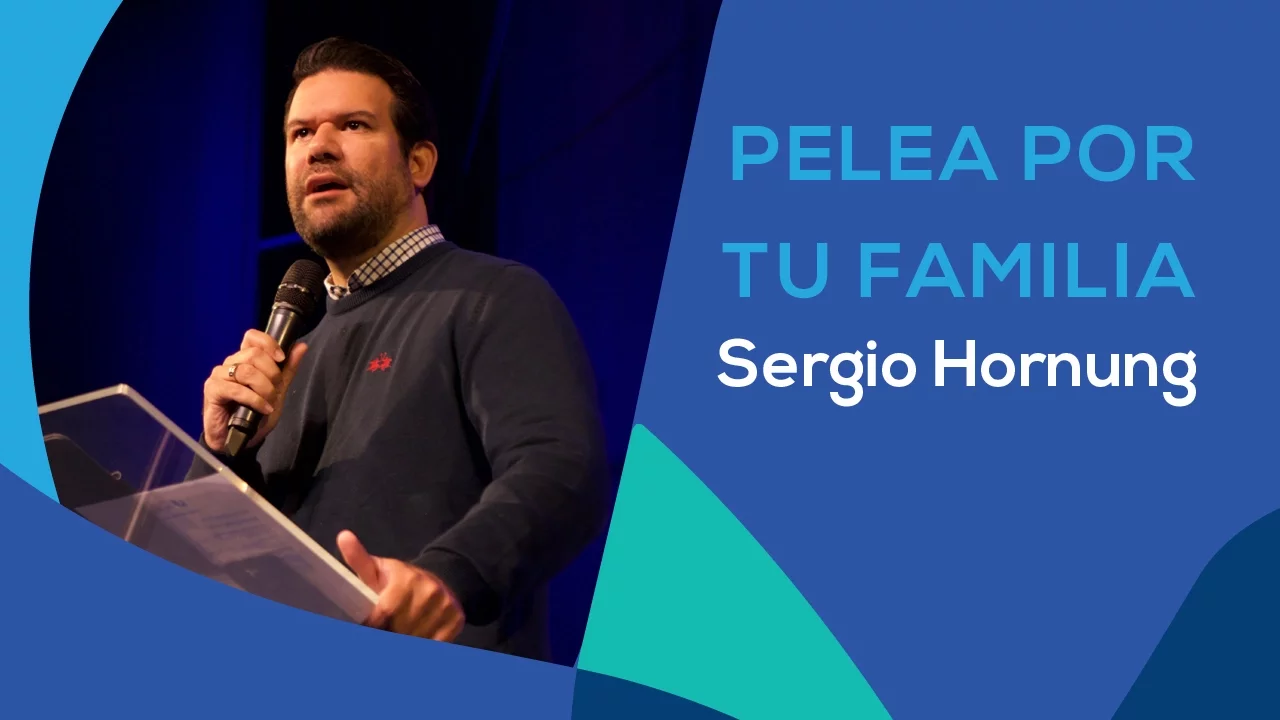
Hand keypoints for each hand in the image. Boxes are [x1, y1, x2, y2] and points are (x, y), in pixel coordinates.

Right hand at [202, 329, 307, 451]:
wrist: (237, 438)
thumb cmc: (254, 413)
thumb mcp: (277, 391)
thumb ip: (288, 369)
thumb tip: (301, 346)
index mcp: (244, 359)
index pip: (252, 337)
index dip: (268, 343)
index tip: (281, 358)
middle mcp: (230, 363)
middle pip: (254, 354)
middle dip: (272, 374)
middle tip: (275, 391)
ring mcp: (219, 375)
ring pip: (246, 371)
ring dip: (264, 389)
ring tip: (269, 402)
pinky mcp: (212, 390)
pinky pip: (236, 389)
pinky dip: (254, 400)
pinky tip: (263, 409)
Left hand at [337, 530, 465, 640]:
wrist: (442, 580)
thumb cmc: (401, 579)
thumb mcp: (378, 569)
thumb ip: (359, 559)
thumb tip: (343, 536)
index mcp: (407, 579)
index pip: (384, 613)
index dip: (373, 625)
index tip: (369, 627)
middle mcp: (429, 592)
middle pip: (399, 630)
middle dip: (388, 634)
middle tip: (385, 630)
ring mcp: (445, 607)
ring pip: (416, 640)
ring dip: (406, 641)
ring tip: (399, 632)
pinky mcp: (456, 621)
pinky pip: (434, 645)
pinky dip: (423, 644)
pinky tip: (416, 635)